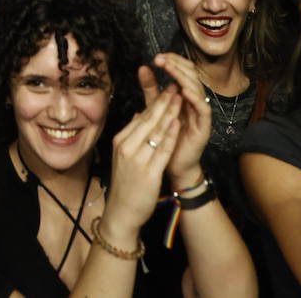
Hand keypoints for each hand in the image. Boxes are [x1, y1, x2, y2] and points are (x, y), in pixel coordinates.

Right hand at [102, 66, 182, 233]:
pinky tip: (177, 123)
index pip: (140, 117)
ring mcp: (137, 159)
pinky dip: (170, 135)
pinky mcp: (148, 172)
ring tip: (179, 99)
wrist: (122, 212)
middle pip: (148, 120)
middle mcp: (127, 147)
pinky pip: (161, 149)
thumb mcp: (122, 156)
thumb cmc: (125, 184)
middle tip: (174, 87)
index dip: (155, 102)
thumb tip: (137, 116)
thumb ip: (130, 135)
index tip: (166, 90)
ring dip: (169, 113)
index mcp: (120, 141)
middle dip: (163, 102)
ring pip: (155, 131)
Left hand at [154, 52, 213, 187]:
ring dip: (184, 78)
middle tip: (162, 59)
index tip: (157, 57)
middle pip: (192, 76)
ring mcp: (200, 113)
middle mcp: (194, 101)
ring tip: (171, 69)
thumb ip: (150, 89)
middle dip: (177, 66)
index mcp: (184, 95)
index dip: (173, 62)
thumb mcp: (155, 109)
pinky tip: (184, 91)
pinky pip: (203, 109)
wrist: (171, 165)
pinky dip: (195, 98)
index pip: (183, 71)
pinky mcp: (204, 126)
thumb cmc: (164, 136)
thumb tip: (142, 67)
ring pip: (197, 89)